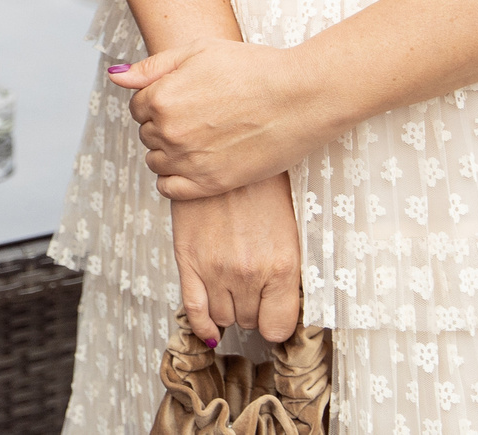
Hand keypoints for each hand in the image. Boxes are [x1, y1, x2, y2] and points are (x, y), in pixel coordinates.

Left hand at [111, 38, 333, 198]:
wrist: (301, 97)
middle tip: (200, 115)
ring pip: (156, 162)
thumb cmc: (253, 67)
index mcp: (162, 97)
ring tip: (202, 137)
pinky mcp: (211, 184)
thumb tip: (115, 75)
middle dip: (164, 124)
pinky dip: (174, 180)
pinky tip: (195, 164)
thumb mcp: (198, 51)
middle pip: (146, 133)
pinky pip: (170, 190)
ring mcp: (189, 161)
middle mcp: (169, 131)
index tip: (184, 97)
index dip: (159, 99)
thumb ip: (152, 67)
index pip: (137, 107)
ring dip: (169, 151)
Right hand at [170, 175, 301, 344]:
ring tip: (233, 287)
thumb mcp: (289, 227)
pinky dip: (201, 324)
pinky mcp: (188, 258)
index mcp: (282, 266)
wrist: (224, 149)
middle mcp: (248, 273)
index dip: (276, 323)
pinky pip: (193, 308)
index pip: (279, 328)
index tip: (275, 313)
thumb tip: (283, 304)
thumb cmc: (261, 184)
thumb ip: (286, 269)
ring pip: (222, 317)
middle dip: (253, 308)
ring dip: (229, 308)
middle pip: (250, 321)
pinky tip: (209, 325)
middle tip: (253, 287)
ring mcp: (215, 269)